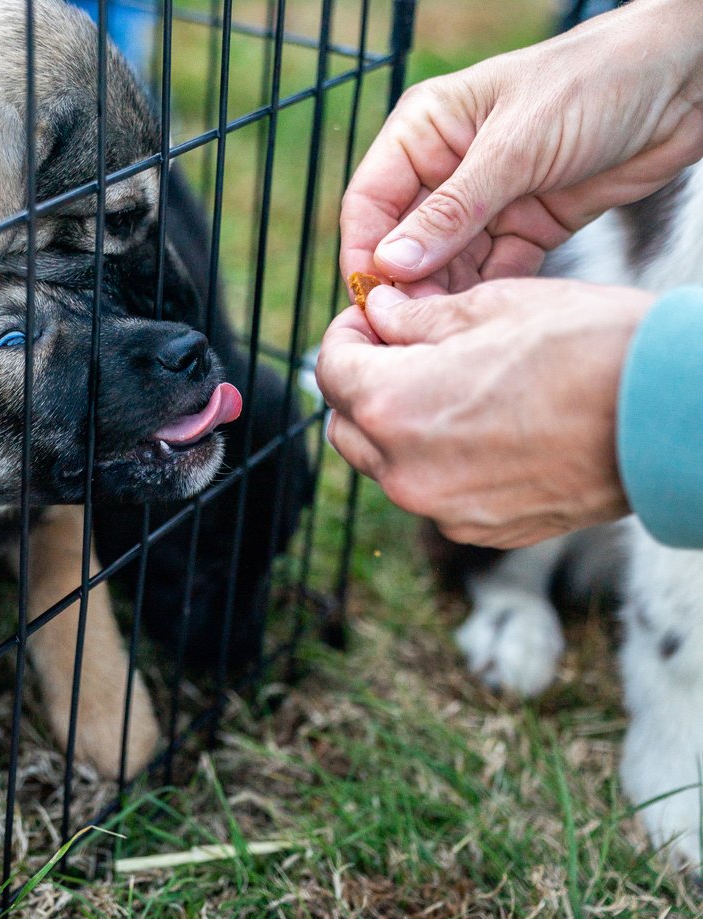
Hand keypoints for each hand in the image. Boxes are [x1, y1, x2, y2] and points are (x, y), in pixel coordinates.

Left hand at [316, 280, 652, 547]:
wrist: (671, 417)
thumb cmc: (590, 349)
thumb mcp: (494, 307)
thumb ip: (418, 318)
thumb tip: (379, 313)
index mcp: (396, 405)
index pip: (331, 368)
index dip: (348, 333)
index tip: (372, 318)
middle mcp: (406, 469)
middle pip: (347, 423)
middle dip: (364, 384)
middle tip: (401, 349)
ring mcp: (442, 508)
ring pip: (385, 464)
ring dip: (397, 426)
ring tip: (449, 386)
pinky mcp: (480, 530)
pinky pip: (433, 492)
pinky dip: (438, 460)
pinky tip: (484, 426)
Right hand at [340, 0, 702, 295]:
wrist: (686, 81)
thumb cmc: (597, 80)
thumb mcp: (516, 146)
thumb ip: (453, 210)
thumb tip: (392, 262)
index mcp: (426, 130)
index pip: (370, 200)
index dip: (364, 251)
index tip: (370, 298)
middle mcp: (449, 167)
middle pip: (404, 239)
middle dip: (407, 282)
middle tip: (412, 324)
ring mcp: (489, 199)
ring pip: (446, 262)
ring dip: (445, 294)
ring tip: (447, 328)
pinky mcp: (528, 225)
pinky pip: (494, 271)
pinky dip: (488, 294)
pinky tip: (484, 317)